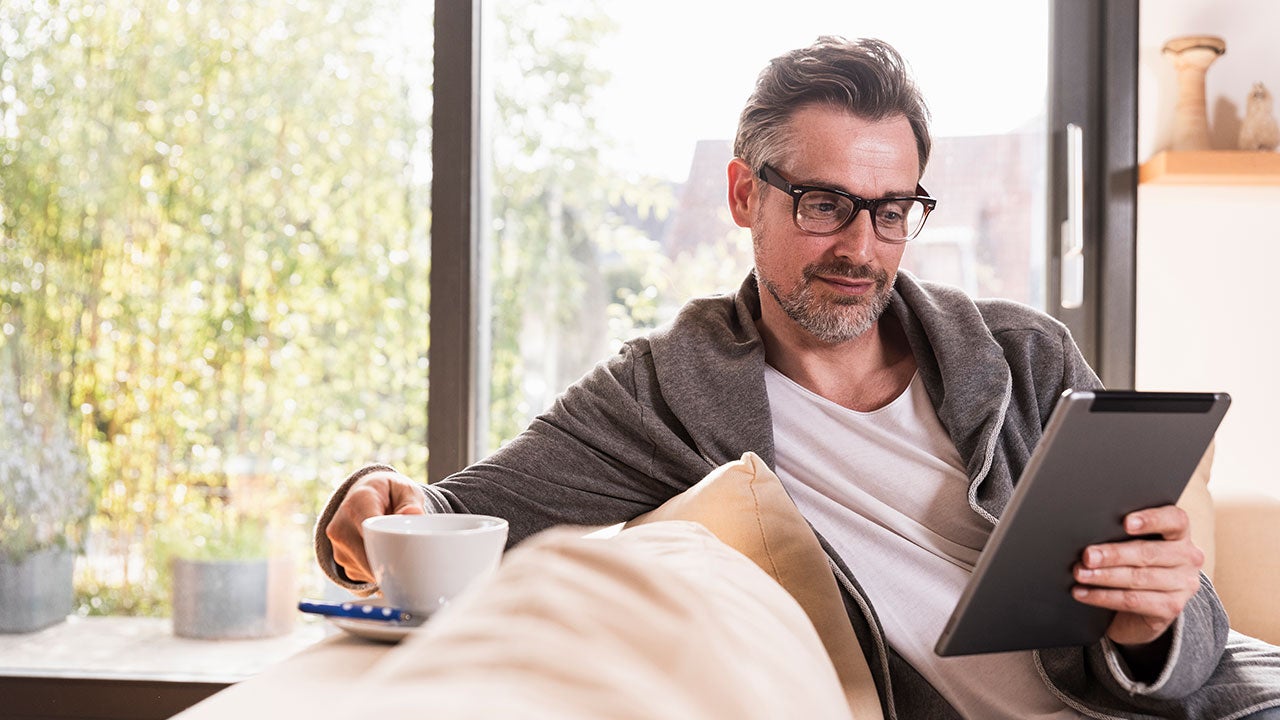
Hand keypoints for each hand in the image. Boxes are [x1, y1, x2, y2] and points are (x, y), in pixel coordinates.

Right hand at [326, 470, 425, 583]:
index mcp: (358, 502)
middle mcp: (341, 524)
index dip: (388, 547)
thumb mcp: (405, 489)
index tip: (406, 556)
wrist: (364, 493)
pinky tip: (382, 554)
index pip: (369, 531)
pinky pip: (360, 575)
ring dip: (383, 567)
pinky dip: (375, 570)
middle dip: (390, 562)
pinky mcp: (339, 558)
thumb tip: (414, 515)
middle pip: (366, 556)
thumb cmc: (388, 492)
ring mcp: (337, 544)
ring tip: (394, 549)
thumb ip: (412, 501)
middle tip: (411, 562)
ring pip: (364, 569)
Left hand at [1071, 504, 1204, 647]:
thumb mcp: (1135, 543)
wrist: (1145, 604)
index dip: (1151, 519)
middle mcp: (1188, 557)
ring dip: (1104, 576)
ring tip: (1080, 574)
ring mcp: (1183, 584)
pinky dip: (1103, 596)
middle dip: (1113, 554)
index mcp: (1180, 533)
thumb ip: (1123, 534)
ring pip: (1138, 578)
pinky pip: (1132, 601)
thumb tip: (1090, 531)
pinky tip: (1082, 592)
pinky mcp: (1172, 607)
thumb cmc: (1135, 562)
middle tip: (1088, 556)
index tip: (1125, 522)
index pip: (1174, 520)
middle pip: (1148, 553)